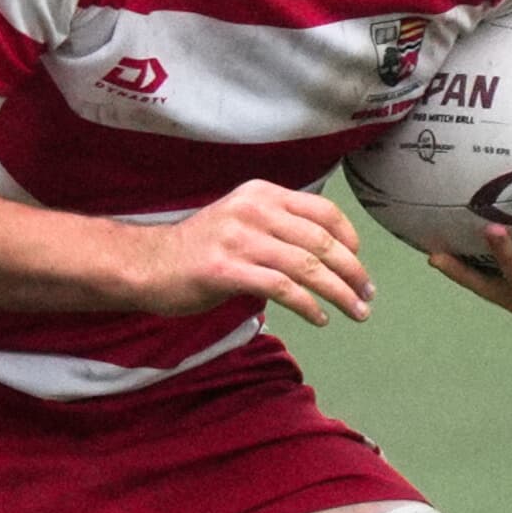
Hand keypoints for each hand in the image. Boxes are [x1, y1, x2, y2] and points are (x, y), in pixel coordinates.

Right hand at [136, 179, 374, 326]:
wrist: (144, 264)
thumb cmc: (197, 249)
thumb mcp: (240, 221)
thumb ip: (278, 226)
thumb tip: (327, 251)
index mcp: (260, 194)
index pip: (323, 211)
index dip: (350, 239)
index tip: (360, 263)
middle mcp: (252, 211)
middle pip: (321, 242)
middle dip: (352, 272)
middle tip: (367, 294)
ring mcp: (238, 240)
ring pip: (307, 267)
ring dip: (339, 293)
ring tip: (355, 312)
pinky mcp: (225, 270)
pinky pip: (281, 289)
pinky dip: (308, 306)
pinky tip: (319, 318)